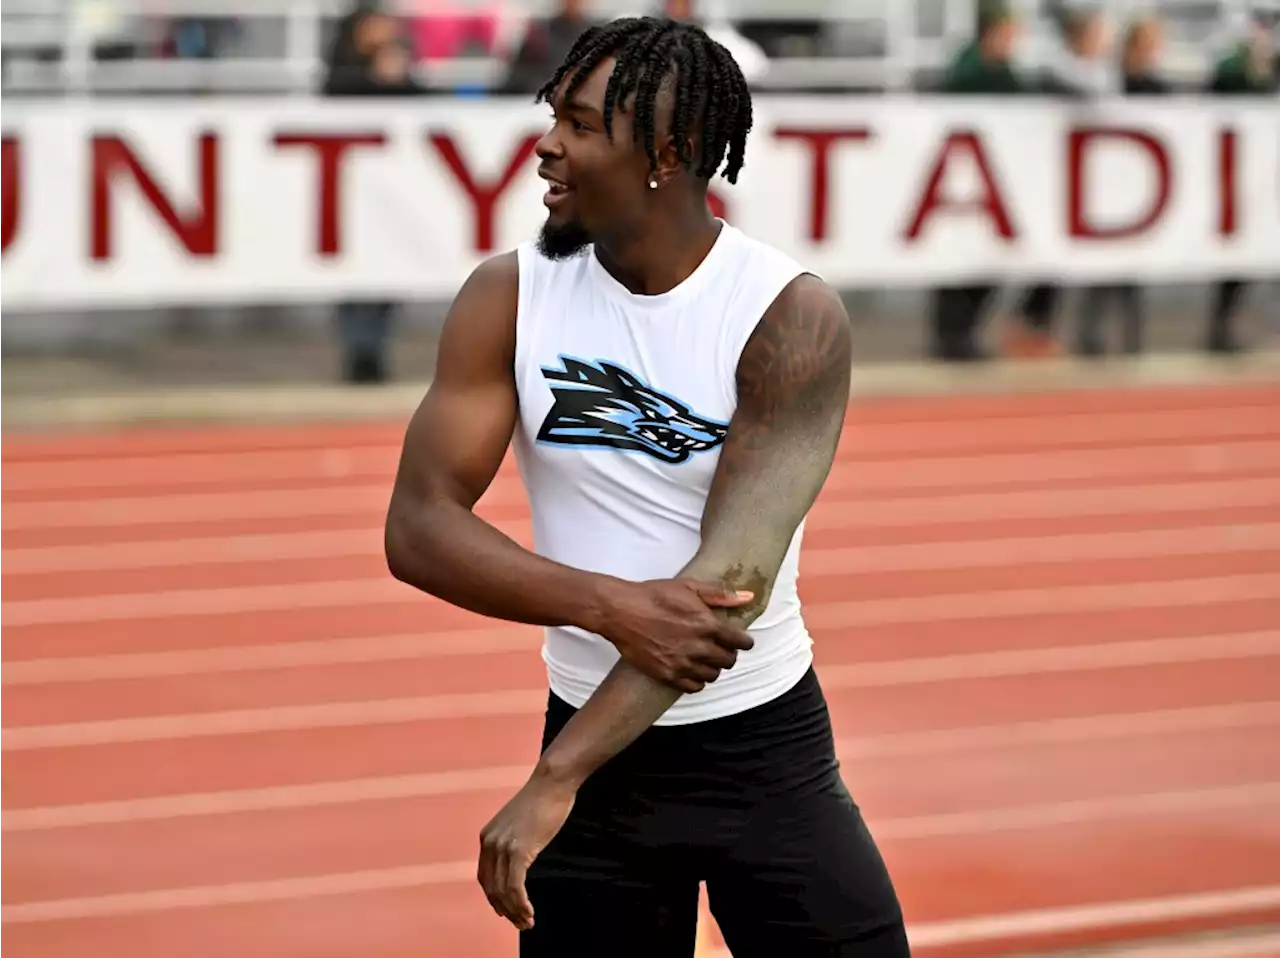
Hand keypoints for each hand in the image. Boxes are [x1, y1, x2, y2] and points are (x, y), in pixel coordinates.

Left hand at [477, 770, 575, 930]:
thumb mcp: (520, 823)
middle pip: (491, 888)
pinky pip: (515, 886)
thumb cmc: (543, 799)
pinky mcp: (518, 850)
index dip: (494, 898)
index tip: (505, 911)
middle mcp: (489, 843)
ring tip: (527, 922)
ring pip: (503, 891)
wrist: (552, 781)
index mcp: (487, 837)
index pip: (485, 877)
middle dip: (504, 910)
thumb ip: (513, 841)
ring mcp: (503, 846)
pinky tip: (529, 912)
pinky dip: (521, 903)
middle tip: (520, 923)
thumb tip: (519, 860)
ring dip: (514, 911)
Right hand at [595, 579, 756, 692]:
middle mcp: (698, 647)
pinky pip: (694, 686)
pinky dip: (698, 680)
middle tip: (722, 648)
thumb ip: (720, 594)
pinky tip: (693, 670)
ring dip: (713, 667)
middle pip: (728, 661)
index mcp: (707, 624)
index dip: (744, 642)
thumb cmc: (654, 595)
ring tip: (706, 658)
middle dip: (728, 654)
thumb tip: (748, 597)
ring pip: (713, 675)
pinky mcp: (667, 675)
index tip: (741, 641)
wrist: (621, 611)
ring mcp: (682, 663)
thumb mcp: (688, 586)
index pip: (739, 642)